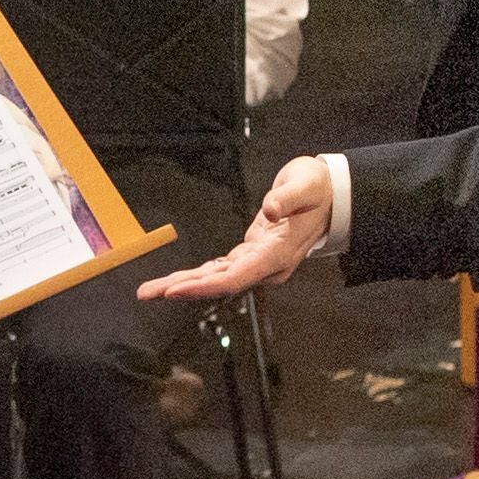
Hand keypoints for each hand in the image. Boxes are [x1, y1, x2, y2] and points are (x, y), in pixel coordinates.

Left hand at [139, 154, 328, 302]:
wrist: (332, 197)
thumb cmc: (318, 189)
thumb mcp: (306, 185)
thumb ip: (287, 198)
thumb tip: (269, 209)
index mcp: (277, 254)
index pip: (234, 277)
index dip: (203, 286)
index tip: (174, 289)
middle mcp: (267, 266)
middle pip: (219, 284)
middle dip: (182, 288)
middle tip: (146, 292)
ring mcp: (259, 262)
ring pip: (216, 278)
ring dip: (184, 283)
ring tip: (152, 289)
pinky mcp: (253, 254)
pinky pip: (222, 269)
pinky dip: (199, 274)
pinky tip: (178, 278)